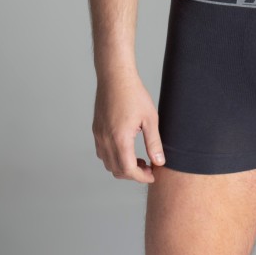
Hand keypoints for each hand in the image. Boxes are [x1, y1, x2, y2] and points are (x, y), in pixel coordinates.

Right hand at [92, 69, 165, 183]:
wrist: (115, 77)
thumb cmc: (134, 94)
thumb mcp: (150, 119)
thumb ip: (154, 143)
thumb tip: (159, 162)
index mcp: (120, 139)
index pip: (128, 170)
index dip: (141, 177)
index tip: (152, 175)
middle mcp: (106, 140)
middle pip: (117, 170)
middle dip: (133, 174)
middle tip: (148, 167)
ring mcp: (99, 135)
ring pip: (107, 163)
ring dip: (122, 167)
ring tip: (139, 159)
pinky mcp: (96, 130)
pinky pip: (102, 153)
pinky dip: (113, 158)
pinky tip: (125, 149)